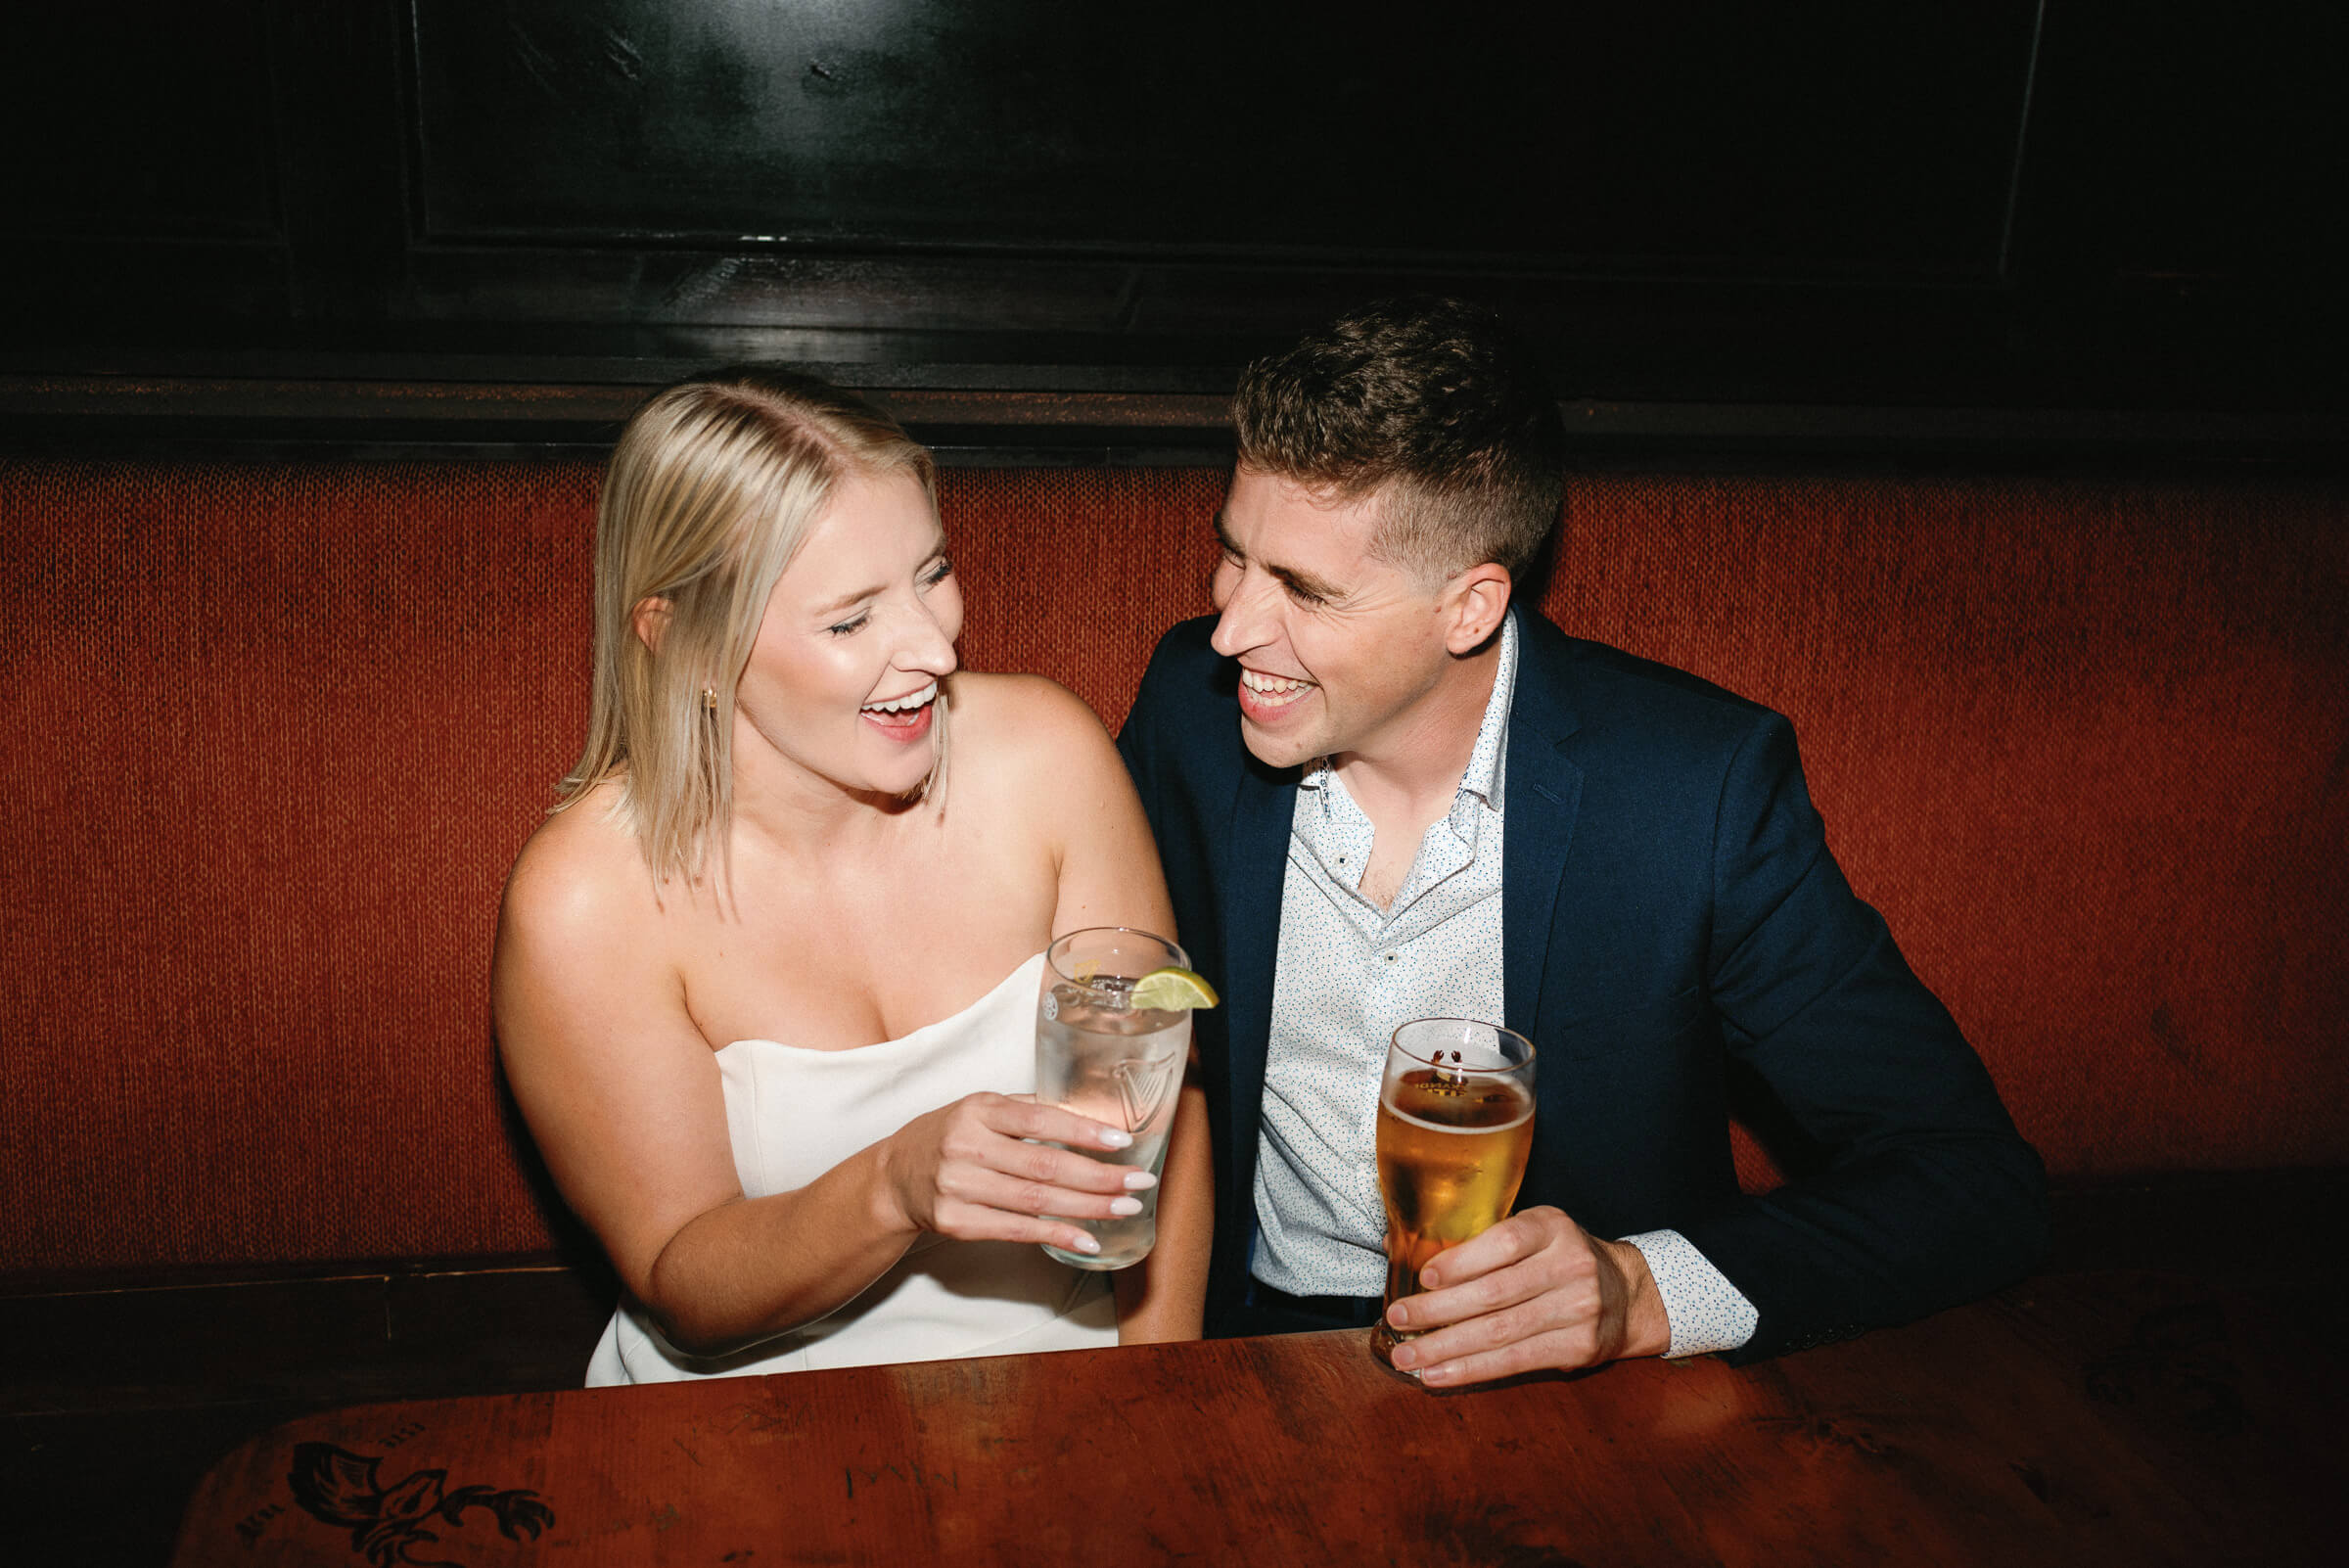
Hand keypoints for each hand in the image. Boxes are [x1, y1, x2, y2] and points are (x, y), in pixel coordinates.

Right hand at [875, 1092, 1152, 1257]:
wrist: (894, 1176)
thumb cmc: (951, 1135)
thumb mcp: (981, 1108)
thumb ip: (1028, 1111)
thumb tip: (1093, 1119)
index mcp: (978, 1109)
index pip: (1038, 1119)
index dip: (1083, 1132)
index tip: (1122, 1143)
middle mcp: (966, 1146)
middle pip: (1043, 1166)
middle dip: (1099, 1177)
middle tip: (1139, 1183)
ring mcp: (958, 1186)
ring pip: (1035, 1201)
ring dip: (1087, 1208)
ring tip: (1125, 1209)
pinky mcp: (955, 1222)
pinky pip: (1015, 1230)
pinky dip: (1055, 1235)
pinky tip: (1087, 1238)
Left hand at [1384, 1206, 1670, 1386]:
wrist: (1625, 1293)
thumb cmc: (1557, 1258)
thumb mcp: (1531, 1232)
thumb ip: (1477, 1241)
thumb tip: (1395, 1246)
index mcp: (1552, 1227)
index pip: (1505, 1242)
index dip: (1462, 1262)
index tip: (1424, 1278)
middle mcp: (1570, 1265)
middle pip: (1494, 1294)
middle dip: (1437, 1311)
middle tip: (1397, 1319)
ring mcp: (1578, 1309)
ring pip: (1500, 1333)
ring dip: (1446, 1348)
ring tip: (1407, 1356)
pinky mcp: (1579, 1347)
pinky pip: (1515, 1362)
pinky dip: (1471, 1370)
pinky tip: (1438, 1374)